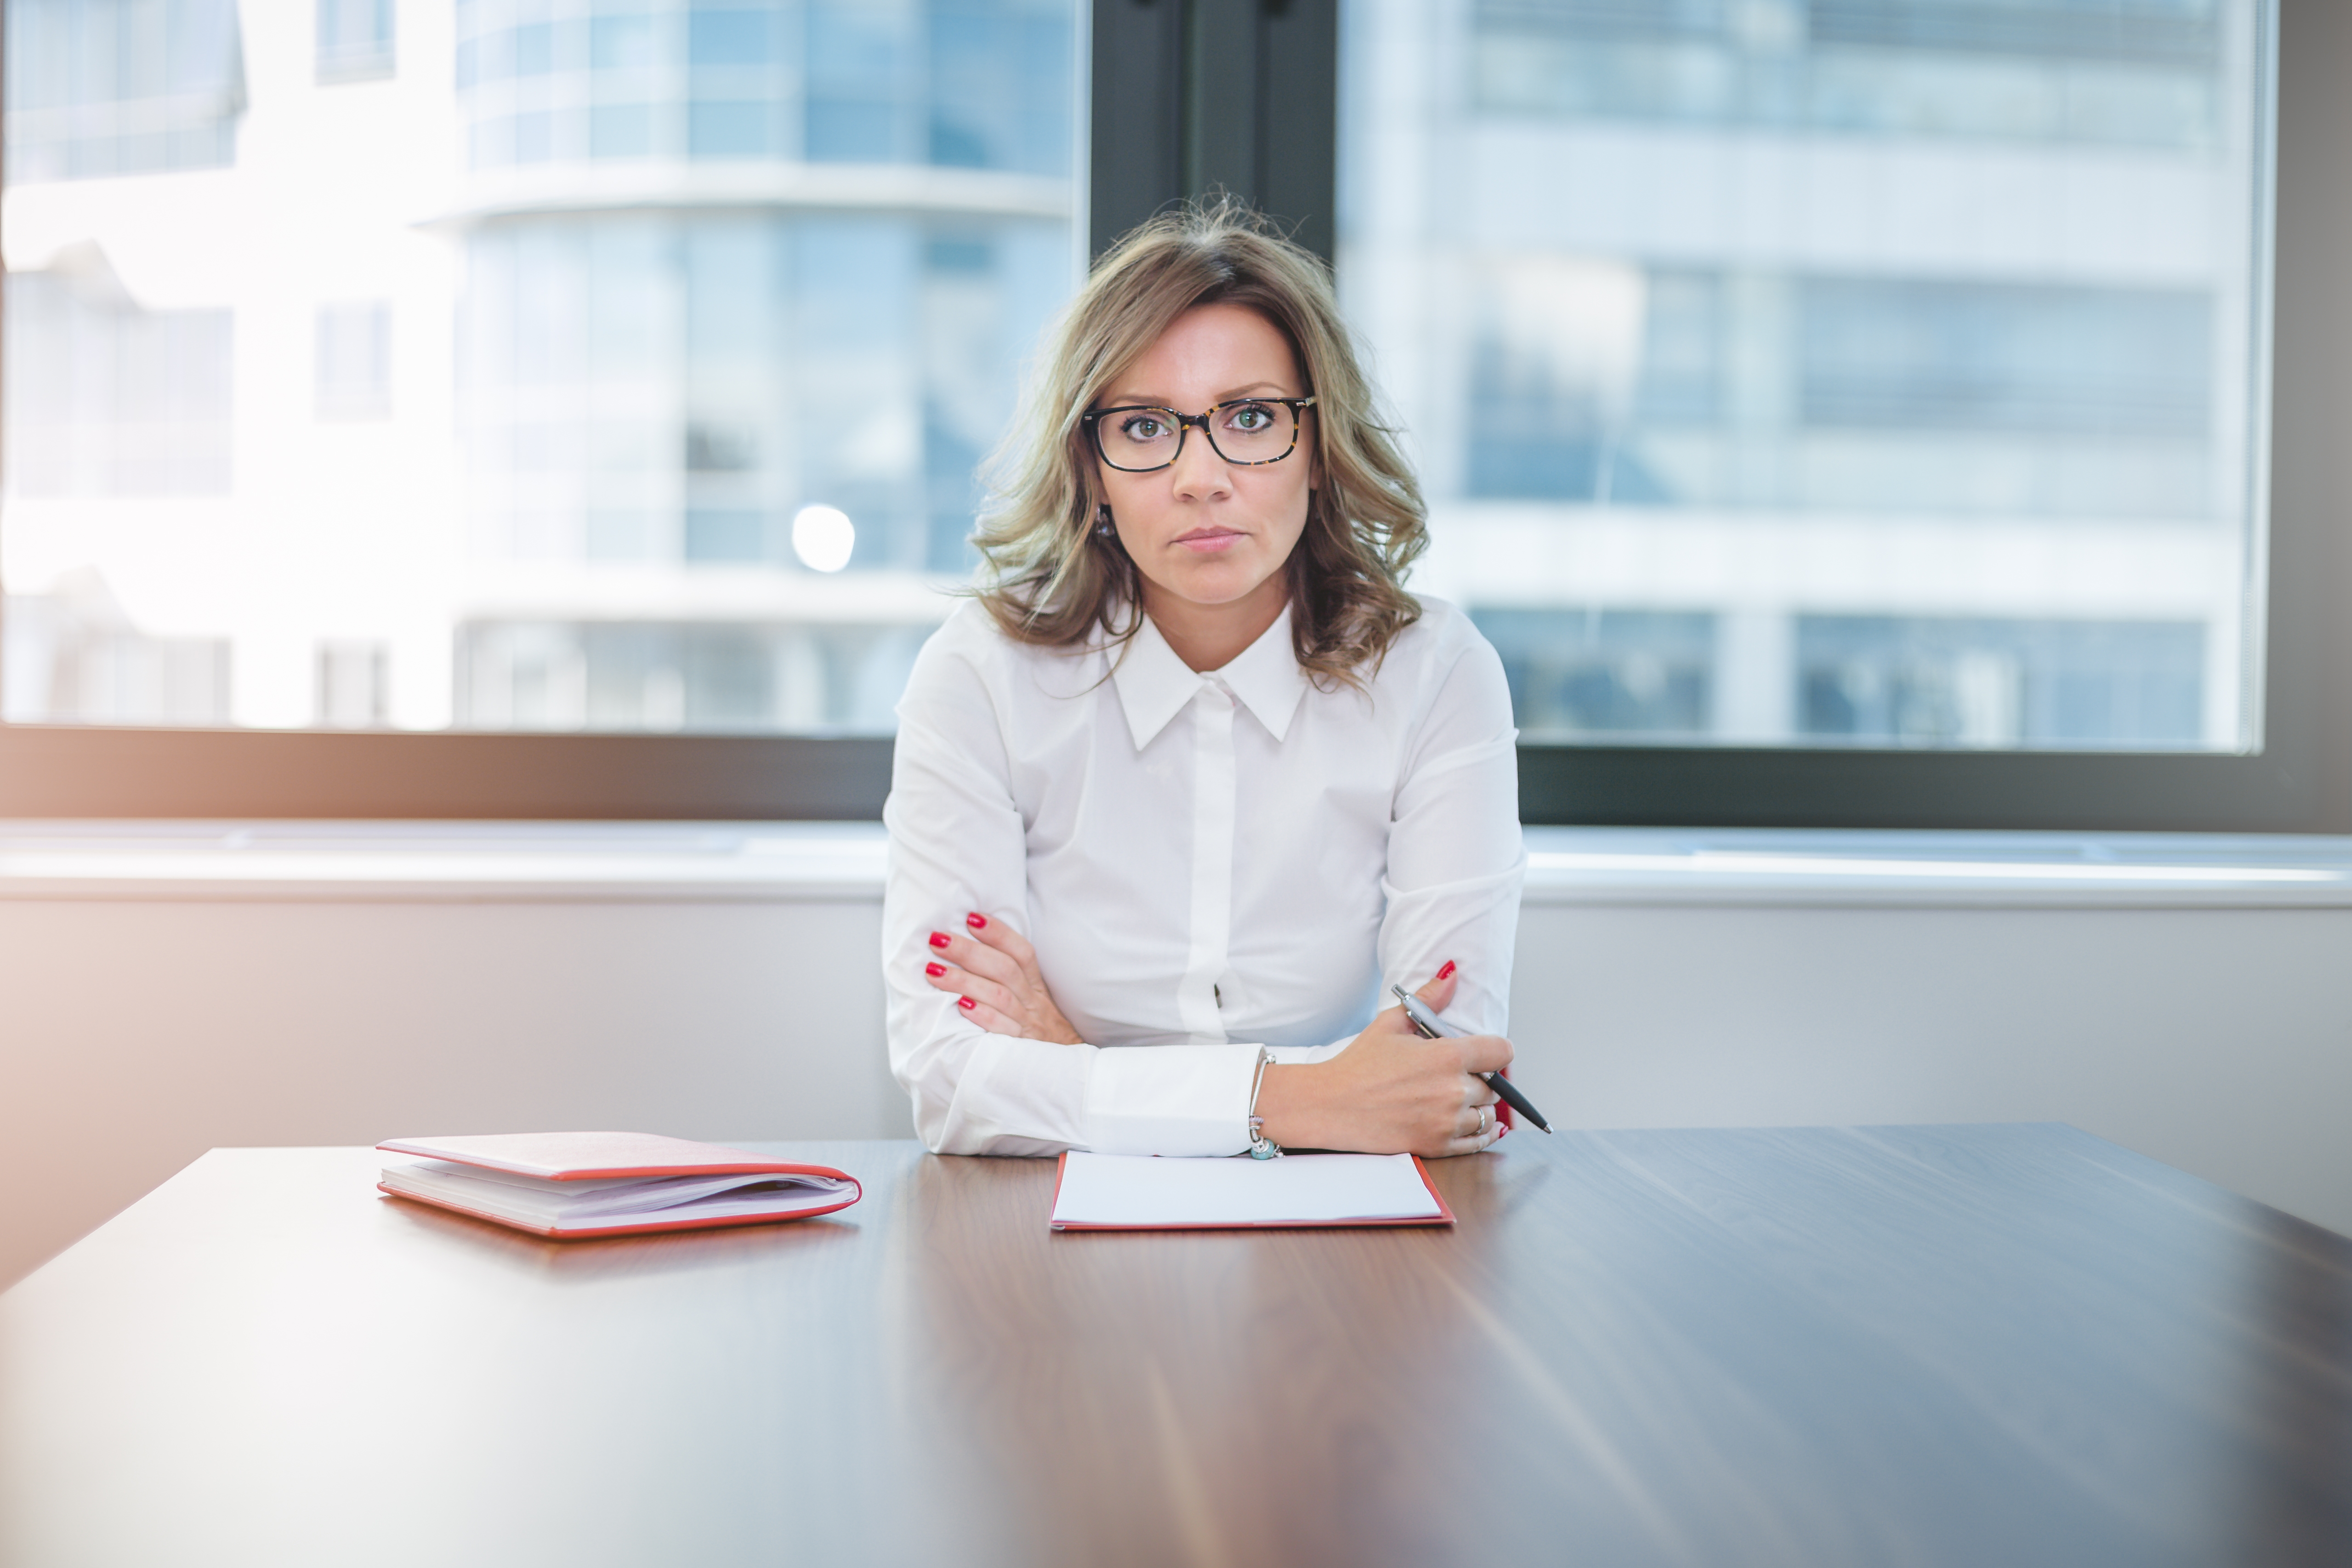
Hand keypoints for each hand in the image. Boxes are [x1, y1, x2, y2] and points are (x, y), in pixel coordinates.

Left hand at [921, 913, 1083, 1044]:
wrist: (1067, 1071)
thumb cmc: (1038, 1030)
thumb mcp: (1031, 1001)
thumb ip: (1008, 979)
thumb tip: (966, 951)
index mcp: (1035, 985)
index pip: (1021, 952)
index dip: (998, 933)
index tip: (971, 917)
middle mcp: (1033, 1001)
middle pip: (1004, 969)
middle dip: (968, 951)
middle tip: (937, 939)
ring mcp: (1028, 1024)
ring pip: (1000, 995)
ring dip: (965, 981)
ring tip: (934, 971)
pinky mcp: (1022, 1048)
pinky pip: (1004, 1030)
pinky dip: (984, 1016)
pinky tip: (961, 1007)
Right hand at [1252, 963, 1508, 1157]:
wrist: (1331, 1106)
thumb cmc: (1358, 1064)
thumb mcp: (1391, 1023)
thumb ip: (1429, 998)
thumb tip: (1452, 974)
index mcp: (1447, 1056)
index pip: (1502, 1052)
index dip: (1495, 1050)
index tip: (1485, 1053)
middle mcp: (1453, 1091)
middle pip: (1494, 1086)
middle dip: (1480, 1079)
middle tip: (1456, 1076)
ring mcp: (1447, 1122)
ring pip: (1487, 1115)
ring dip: (1476, 1106)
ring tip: (1454, 1099)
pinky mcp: (1438, 1146)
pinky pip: (1478, 1141)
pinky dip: (1481, 1133)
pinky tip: (1475, 1124)